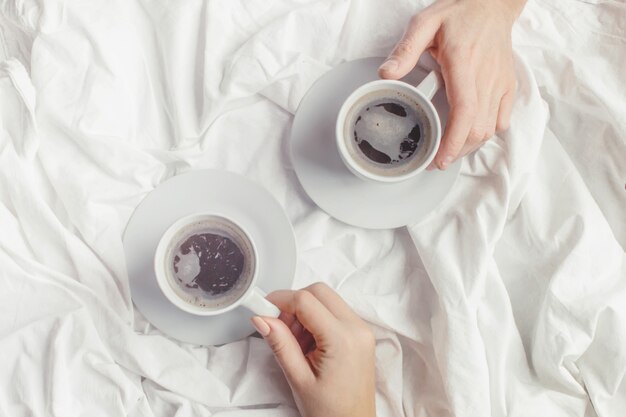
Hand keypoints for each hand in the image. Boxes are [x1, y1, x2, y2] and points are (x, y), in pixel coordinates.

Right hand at [251, 283, 375, 416]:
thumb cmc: (331, 412)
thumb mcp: (298, 379)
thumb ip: (280, 344)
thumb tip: (261, 317)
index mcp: (342, 339)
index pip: (305, 300)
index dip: (280, 300)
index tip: (262, 309)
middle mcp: (357, 328)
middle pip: (319, 291)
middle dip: (294, 303)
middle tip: (280, 328)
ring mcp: (362, 330)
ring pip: (327, 299)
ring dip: (306, 312)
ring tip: (297, 344)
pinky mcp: (361, 335)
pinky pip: (336, 312)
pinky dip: (317, 319)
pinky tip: (309, 344)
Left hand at [379, 0, 525, 169]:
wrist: (493, 3)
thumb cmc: (459, 12)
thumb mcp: (425, 22)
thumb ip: (406, 49)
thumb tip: (386, 74)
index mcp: (464, 64)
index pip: (464, 112)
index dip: (453, 141)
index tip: (440, 159)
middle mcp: (486, 77)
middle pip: (477, 129)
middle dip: (457, 150)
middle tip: (436, 159)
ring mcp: (500, 83)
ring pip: (491, 128)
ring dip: (470, 145)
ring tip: (450, 150)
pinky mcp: (509, 85)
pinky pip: (503, 119)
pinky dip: (488, 132)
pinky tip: (470, 132)